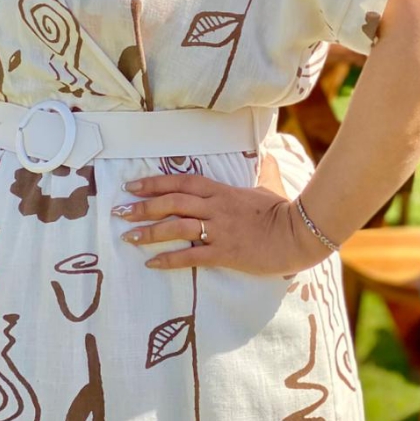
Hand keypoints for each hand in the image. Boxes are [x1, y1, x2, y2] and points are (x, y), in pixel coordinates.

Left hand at [113, 164, 327, 275]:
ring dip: (149, 231)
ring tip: (128, 237)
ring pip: (177, 227)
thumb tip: (269, 157)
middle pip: (172, 202)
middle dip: (143, 206)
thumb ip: (264, 171)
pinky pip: (191, 256)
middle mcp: (216, 207)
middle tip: (120, 211)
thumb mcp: (270, 185)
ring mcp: (219, 230)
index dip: (155, 182)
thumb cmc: (284, 210)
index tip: (132, 185)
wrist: (299, 233)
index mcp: (222, 191)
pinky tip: (152, 263)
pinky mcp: (225, 252)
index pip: (182, 182)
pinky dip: (169, 259)